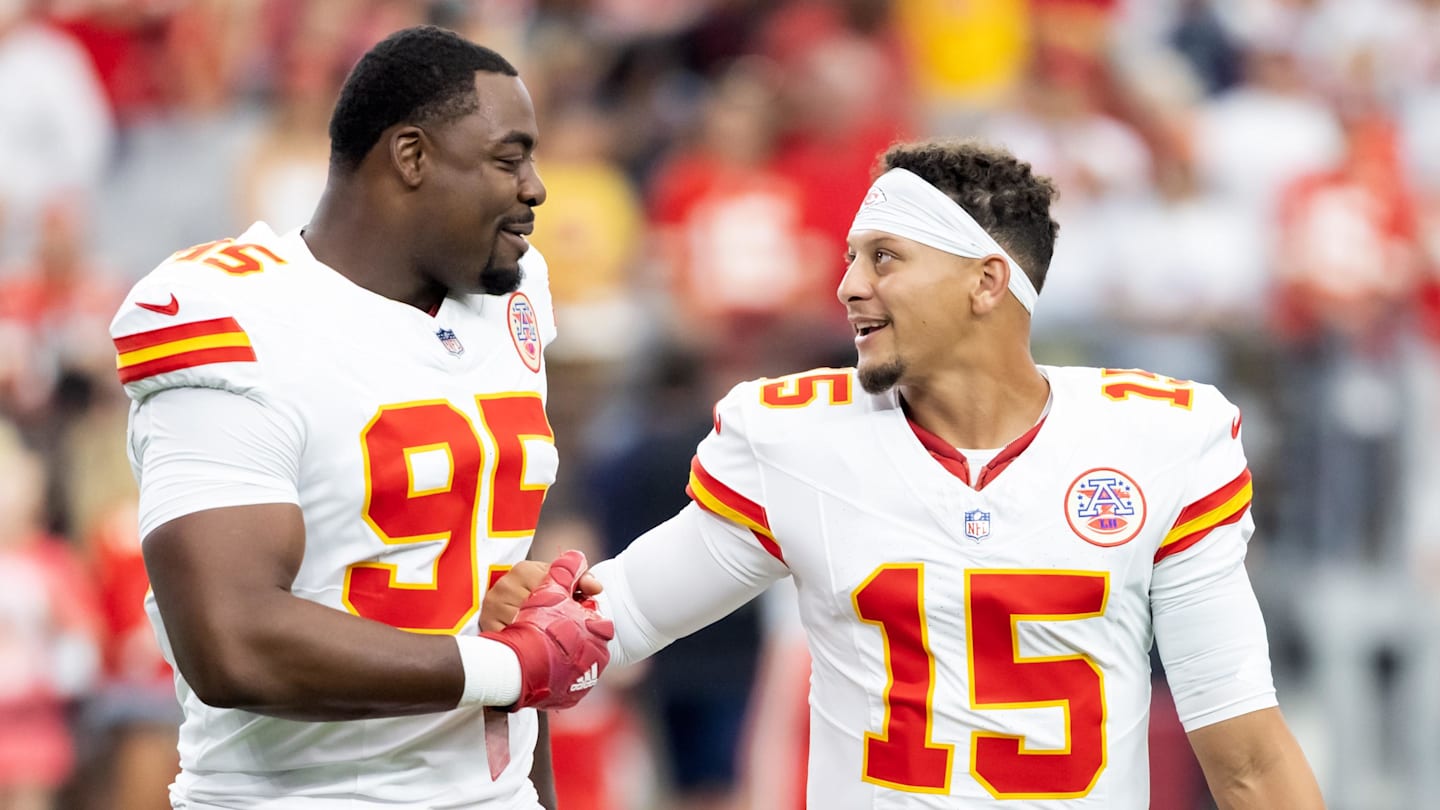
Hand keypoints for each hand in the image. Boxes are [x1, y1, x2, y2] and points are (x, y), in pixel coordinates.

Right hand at [481, 550, 612, 710]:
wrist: (507, 601)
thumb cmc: (538, 590)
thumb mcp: (558, 580)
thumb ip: (582, 579)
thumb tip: (597, 588)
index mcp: (524, 570)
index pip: (549, 588)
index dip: (565, 605)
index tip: (572, 616)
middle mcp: (505, 585)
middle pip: (536, 610)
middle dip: (552, 624)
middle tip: (564, 635)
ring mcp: (492, 605)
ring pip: (523, 626)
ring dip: (538, 636)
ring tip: (548, 642)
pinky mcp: (486, 624)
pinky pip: (509, 640)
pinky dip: (522, 645)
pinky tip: (532, 648)